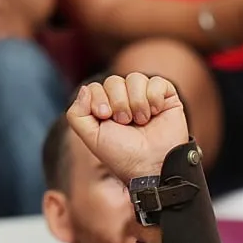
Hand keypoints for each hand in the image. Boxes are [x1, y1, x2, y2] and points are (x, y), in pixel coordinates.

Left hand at [67, 73, 188, 180]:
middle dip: (118, 102)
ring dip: (136, 102)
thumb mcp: (92, 137)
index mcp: (105, 108)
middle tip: (125, 122)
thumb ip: (77, 114)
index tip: (105, 117)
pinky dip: (154, 98)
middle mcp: (124, 100)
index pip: (95, 87)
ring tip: (141, 121)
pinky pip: (156, 81)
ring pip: (135, 78)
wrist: (150, 165)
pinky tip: (155, 113)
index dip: (99, 99)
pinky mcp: (166, 96)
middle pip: (113, 81)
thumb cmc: (121, 155)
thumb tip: (84, 89)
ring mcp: (144, 96)